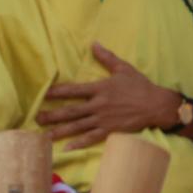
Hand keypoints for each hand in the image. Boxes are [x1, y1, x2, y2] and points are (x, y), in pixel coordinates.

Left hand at [37, 44, 179, 149]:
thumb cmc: (140, 86)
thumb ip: (107, 57)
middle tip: (37, 118)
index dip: (57, 92)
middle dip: (53, 114)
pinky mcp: (110, 131)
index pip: (74, 90)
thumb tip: (94, 43)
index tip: (43, 94)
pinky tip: (67, 148)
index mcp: (100, 88)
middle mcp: (98, 105)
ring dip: (60, 131)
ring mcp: (103, 119)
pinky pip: (91, 138)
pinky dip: (79, 143)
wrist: (155, 105)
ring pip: (78, 126)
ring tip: (45, 135)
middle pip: (71, 111)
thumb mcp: (123, 68)